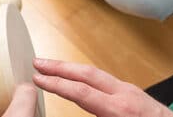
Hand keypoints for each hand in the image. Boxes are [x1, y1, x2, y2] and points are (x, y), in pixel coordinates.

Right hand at [33, 59, 172, 116]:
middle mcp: (126, 95)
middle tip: (37, 62)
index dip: (56, 83)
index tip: (37, 77)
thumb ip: (97, 116)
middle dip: (60, 66)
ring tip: (53, 68)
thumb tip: (77, 104)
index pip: (81, 91)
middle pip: (86, 73)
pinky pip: (106, 80)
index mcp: (120, 110)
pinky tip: (78, 78)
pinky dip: (86, 76)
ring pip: (97, 73)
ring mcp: (132, 91)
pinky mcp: (135, 93)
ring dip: (72, 69)